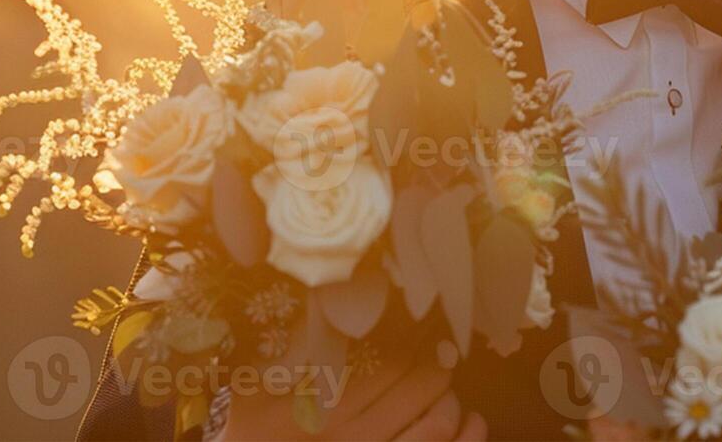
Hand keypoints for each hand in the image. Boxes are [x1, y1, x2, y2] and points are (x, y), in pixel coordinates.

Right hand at [218, 355, 485, 440]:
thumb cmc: (248, 435)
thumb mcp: (255, 387)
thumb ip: (290, 343)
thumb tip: (324, 293)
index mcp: (322, 405)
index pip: (388, 362)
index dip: (414, 341)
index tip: (424, 329)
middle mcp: (352, 438)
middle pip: (419, 389)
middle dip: (437, 365)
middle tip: (439, 354)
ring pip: (437, 427)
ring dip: (453, 401)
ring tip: (449, 388)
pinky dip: (468, 439)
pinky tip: (473, 422)